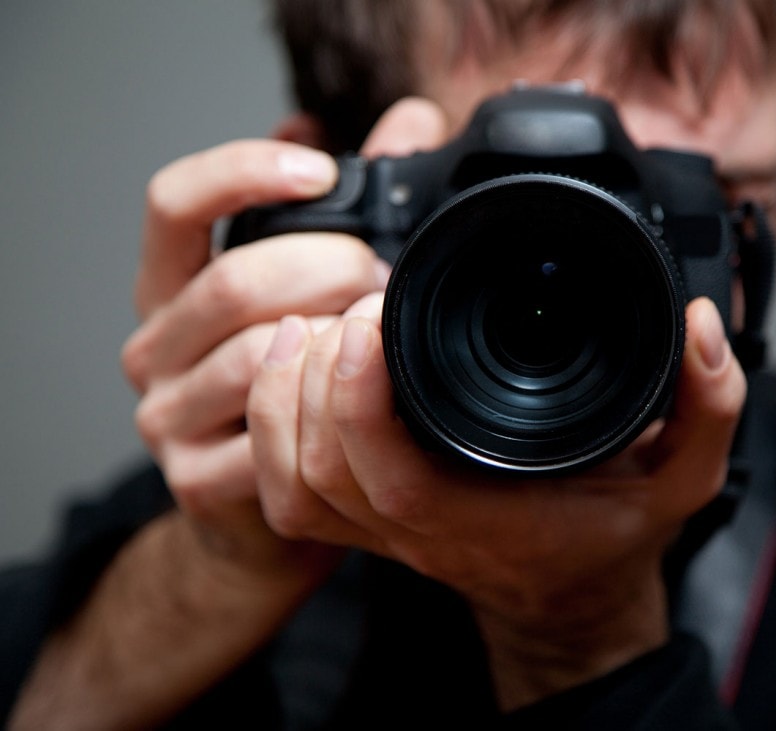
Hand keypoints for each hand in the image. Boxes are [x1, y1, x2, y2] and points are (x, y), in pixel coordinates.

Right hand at [120, 97, 448, 583]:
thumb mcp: (310, 287)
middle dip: (329, 269)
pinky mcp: (197, 481)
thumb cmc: (298, 383)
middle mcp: (154, 347)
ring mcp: (167, 417)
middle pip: (233, 282)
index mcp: (172, 286)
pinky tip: (362, 395)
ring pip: (254, 355)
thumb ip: (355, 205)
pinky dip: (326, 406)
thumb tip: (409, 126)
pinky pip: (269, 434)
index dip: (244, 171)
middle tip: (387, 278)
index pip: (174, 203)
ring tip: (385, 334)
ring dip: (337, 339)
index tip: (322, 169)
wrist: (276, 510)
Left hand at [246, 293, 746, 706]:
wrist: (574, 596)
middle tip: (355, 306)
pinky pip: (287, 491)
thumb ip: (710, 404)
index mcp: (483, 517)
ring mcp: (383, 530)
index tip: (374, 313)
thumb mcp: (688, 476)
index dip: (361, 393)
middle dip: (316, 376)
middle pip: (320, 466)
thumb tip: (699, 326)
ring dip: (282, 398)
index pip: (391, 472)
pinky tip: (291, 364)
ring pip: (290, 479)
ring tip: (311, 326)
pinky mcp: (366, 518)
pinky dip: (271, 428)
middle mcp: (419, 529)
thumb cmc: (615, 537)